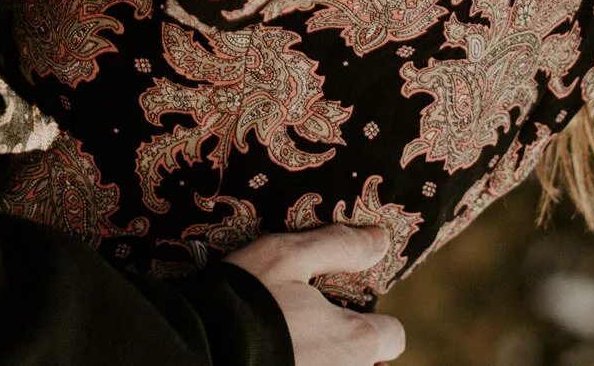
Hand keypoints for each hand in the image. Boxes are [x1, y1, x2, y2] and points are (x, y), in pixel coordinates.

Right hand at [227, 226, 406, 364]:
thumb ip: (339, 246)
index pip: (393, 337)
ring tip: (298, 348)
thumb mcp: (288, 255)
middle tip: (319, 333)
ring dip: (328, 362)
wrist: (200, 346)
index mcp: (354, 340)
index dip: (376, 322)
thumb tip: (379, 240)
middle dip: (353, 351)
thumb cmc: (247, 296)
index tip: (350, 312)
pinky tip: (278, 357)